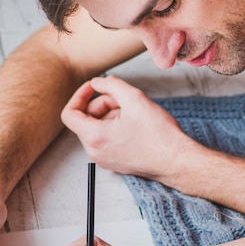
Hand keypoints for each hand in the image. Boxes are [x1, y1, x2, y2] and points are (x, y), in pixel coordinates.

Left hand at [61, 75, 194, 181]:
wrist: (176, 161)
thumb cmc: (159, 134)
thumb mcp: (134, 98)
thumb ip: (110, 85)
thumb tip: (97, 82)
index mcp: (95, 137)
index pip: (69, 114)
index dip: (79, 95)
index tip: (94, 87)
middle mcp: (94, 152)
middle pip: (85, 120)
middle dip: (102, 104)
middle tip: (124, 99)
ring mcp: (103, 160)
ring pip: (96, 129)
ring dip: (110, 115)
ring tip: (133, 114)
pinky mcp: (113, 163)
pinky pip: (105, 140)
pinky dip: (114, 128)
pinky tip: (134, 125)